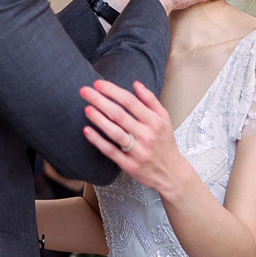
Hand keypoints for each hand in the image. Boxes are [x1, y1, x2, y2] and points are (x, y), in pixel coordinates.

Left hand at [79, 79, 188, 194]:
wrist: (171, 173)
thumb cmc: (164, 143)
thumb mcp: (164, 119)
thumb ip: (150, 100)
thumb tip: (136, 84)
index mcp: (155, 122)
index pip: (130, 101)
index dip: (112, 91)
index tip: (98, 83)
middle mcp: (147, 136)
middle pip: (119, 115)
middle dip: (100, 101)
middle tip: (84, 91)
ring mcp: (138, 152)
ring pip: (115, 133)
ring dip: (99, 119)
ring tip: (86, 108)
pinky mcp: (129, 165)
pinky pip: (111, 152)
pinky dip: (98, 141)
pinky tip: (87, 130)